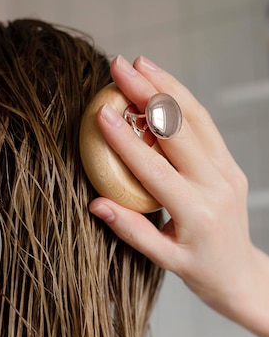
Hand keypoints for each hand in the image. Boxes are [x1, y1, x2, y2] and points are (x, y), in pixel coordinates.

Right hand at [89, 55, 268, 336]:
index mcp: (196, 212)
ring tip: (140, 63)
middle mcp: (216, 185)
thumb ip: (131, 230)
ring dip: (167, 86)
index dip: (125, 139)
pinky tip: (162, 83)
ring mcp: (227, 170)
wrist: (241, 273)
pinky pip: (206, 125)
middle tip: (118, 66)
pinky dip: (183, 100)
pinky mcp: (229, 163)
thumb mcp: (163, 260)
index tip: (101, 112)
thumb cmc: (200, 270)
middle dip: (146, 93)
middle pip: (177, 130)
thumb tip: (96, 203)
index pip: (153, 168)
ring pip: (196, 118)